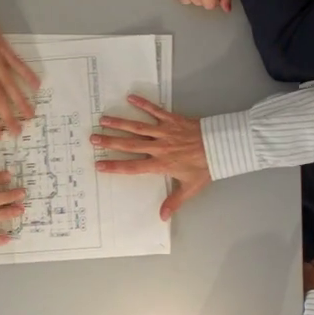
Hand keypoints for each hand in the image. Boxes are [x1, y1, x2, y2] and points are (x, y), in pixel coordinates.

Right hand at [90, 95, 210, 220]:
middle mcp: (158, 147)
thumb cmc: (205, 167)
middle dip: (110, 142)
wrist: (220, 145)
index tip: (99, 165)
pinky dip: (143, 103)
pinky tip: (130, 97)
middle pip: (129, 144)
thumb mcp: (191, 187)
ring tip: (103, 120)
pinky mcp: (172, 119)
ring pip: (137, 127)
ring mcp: (164, 131)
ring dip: (120, 123)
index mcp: (161, 164)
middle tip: (93, 138)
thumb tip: (162, 217)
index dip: (115, 166)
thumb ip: (174, 201)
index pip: (133, 167)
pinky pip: (155, 110)